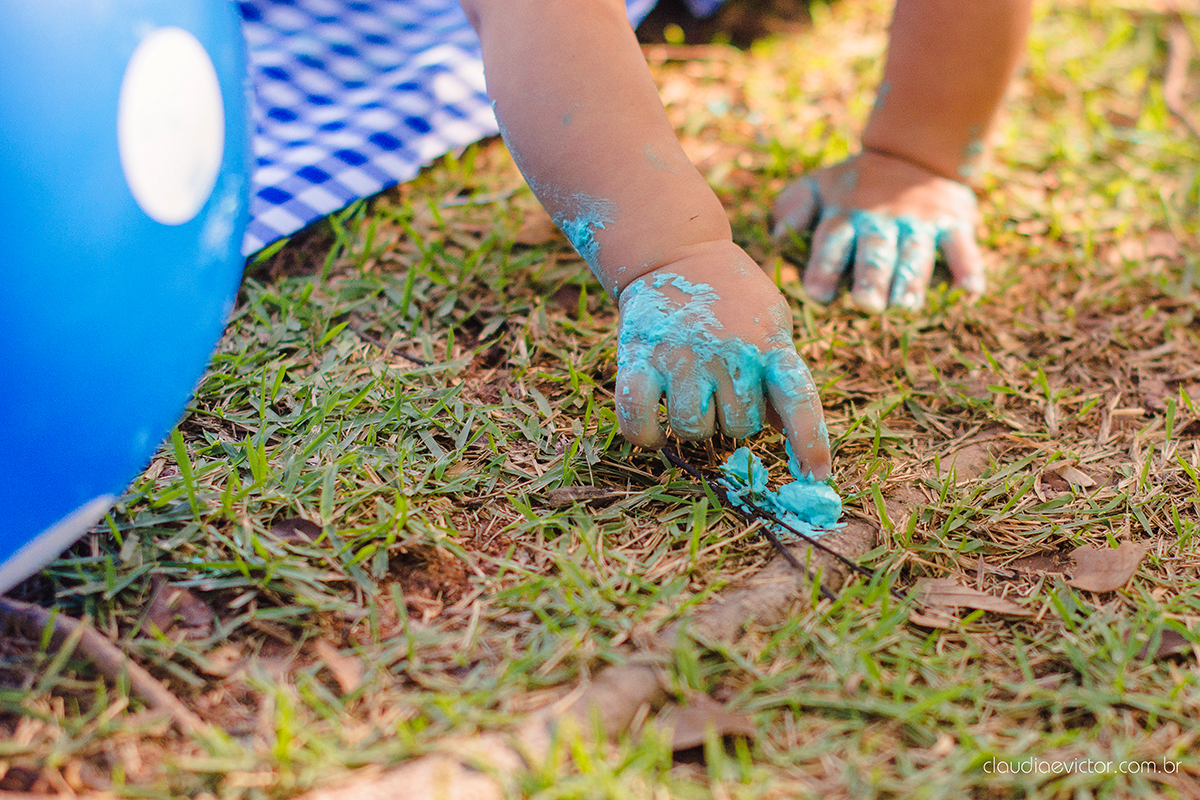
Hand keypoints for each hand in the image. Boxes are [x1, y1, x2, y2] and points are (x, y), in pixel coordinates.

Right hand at [615, 241, 830, 478]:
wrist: (674, 252)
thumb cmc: (732, 297)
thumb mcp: (771, 323)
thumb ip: (780, 373)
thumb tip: (782, 430)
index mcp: (770, 344)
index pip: (800, 402)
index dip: (810, 445)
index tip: (816, 478)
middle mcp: (730, 353)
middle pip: (739, 428)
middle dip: (731, 419)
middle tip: (720, 389)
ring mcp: (683, 356)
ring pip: (693, 430)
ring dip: (692, 424)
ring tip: (689, 393)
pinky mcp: (639, 358)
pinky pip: (640, 420)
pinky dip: (646, 435)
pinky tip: (653, 428)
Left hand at [772, 150, 984, 312]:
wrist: (913, 151)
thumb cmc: (854, 185)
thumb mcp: (818, 185)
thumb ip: (793, 207)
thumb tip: (773, 236)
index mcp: (845, 213)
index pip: (831, 240)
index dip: (823, 267)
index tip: (817, 295)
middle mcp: (881, 219)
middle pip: (875, 250)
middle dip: (870, 277)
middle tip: (865, 305)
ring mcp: (919, 221)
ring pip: (915, 252)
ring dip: (911, 280)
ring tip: (905, 307)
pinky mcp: (954, 222)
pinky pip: (962, 246)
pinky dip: (967, 268)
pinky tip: (968, 291)